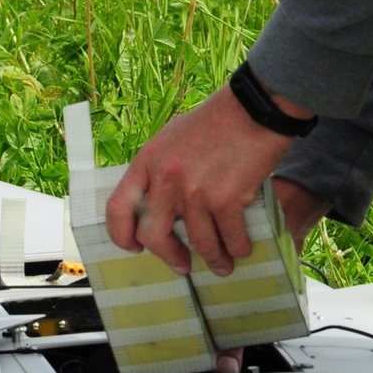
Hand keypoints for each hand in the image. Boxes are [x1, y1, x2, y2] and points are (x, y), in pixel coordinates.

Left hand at [105, 83, 317, 276]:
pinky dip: (237, 248)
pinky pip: (229, 238)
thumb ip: (161, 170)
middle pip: (153, 236)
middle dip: (168, 256)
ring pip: (198, 243)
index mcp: (148, 161)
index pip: (118, 208)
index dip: (122, 235)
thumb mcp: (173, 139)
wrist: (255, 108)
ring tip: (222, 264)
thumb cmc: (218, 120)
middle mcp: (165, 179)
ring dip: (213, 259)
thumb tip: (161, 203)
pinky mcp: (225, 199)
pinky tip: (242, 248)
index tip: (135, 247)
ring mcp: (194, 191)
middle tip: (181, 264)